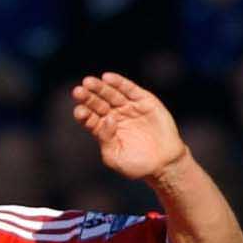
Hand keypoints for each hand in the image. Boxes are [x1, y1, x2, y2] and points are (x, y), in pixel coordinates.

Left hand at [71, 72, 188, 181]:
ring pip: (111, 94)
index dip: (83, 113)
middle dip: (88, 97)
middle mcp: (114, 115)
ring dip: (100, 87)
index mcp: (104, 129)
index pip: (90, 118)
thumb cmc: (138, 165)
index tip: (79, 111)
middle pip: (97, 103)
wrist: (164, 163)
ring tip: (89, 82)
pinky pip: (129, 89)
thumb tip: (107, 118)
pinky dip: (119, 82)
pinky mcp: (143, 101)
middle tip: (78, 92)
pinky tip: (107, 78)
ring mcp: (128, 107)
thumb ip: (106, 140)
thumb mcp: (115, 158)